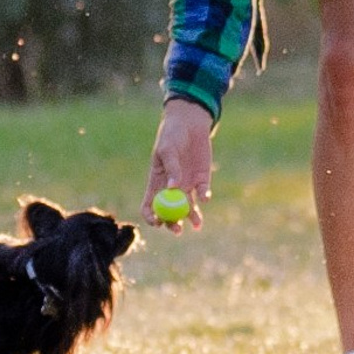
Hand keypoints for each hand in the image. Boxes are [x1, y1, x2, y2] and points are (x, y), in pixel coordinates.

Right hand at [142, 96, 214, 228]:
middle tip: (178, 229)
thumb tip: (172, 188)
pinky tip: (204, 196)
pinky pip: (202, 193)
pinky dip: (204, 197)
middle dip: (173, 223)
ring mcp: (187, 185)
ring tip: (197, 224)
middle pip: (170, 212)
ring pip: (188, 208)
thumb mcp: (168, 149)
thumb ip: (171, 168)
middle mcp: (171, 188)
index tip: (157, 222)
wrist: (190, 124)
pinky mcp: (202, 180)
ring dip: (192, 217)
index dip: (151, 216)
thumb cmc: (171, 135)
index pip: (149, 205)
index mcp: (156, 183)